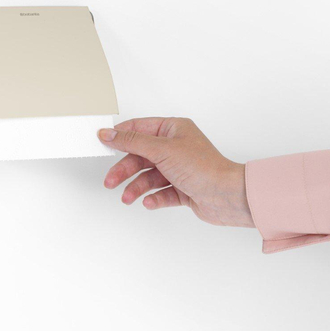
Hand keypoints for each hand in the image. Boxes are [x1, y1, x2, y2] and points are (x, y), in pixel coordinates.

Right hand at [98, 117, 253, 227]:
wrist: (227, 196)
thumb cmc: (203, 167)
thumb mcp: (161, 149)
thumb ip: (131, 141)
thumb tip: (109, 133)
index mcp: (173, 130)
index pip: (140, 129)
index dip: (120, 136)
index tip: (102, 143)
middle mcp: (176, 147)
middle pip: (141, 156)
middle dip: (125, 169)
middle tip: (110, 181)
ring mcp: (179, 168)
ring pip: (149, 176)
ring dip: (136, 187)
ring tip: (128, 197)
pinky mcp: (182, 188)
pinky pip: (161, 192)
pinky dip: (153, 197)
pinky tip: (149, 202)